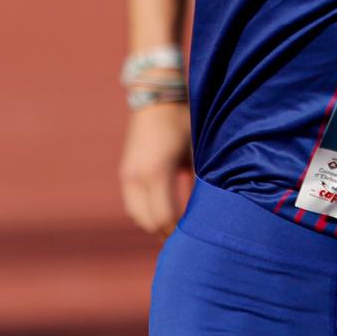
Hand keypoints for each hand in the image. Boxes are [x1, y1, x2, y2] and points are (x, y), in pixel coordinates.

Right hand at [119, 101, 192, 234]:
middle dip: (168, 233)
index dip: (180, 233)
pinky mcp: (125, 173)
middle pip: (149, 222)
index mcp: (157, 172)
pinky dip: (147, 214)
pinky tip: (167, 214)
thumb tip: (211, 212)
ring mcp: (127, 175)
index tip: (199, 238)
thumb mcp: (197, 152)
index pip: (164, 218)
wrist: (156, 96)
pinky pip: (133, 205)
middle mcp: (137, 177)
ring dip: (156, 224)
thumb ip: (200, 182)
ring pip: (138, 216)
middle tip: (190, 239)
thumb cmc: (183, 122)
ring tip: (178, 229)